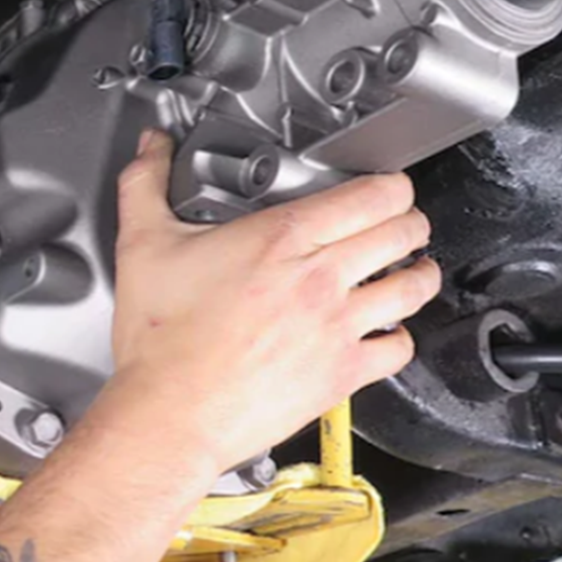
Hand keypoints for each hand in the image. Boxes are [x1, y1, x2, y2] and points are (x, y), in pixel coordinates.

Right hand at [93, 130, 440, 472]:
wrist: (169, 413)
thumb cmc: (160, 341)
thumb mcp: (142, 247)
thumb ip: (144, 186)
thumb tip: (149, 148)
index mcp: (280, 238)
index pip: (374, 194)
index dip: (391, 184)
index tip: (384, 187)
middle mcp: (320, 278)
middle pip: (404, 232)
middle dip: (409, 222)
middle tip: (399, 223)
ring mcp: (337, 327)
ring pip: (413, 287)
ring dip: (418, 273)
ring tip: (410, 269)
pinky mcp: (341, 374)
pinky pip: (399, 348)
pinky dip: (400, 336)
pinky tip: (386, 332)